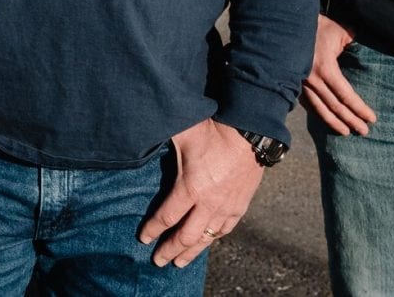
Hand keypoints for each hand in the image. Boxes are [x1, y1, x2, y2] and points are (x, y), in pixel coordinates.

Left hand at [136, 119, 263, 268]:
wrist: (251, 131)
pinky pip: (224, 230)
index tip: (143, 238)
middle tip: (158, 261)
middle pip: (185, 237)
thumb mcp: (184, 134)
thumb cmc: (214, 130)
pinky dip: (212, 239)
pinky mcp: (240, 206)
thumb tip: (144, 136)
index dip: (152, 230)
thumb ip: (163, 140)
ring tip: (179, 262)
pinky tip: (206, 242)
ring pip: (206, 239)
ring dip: (191, 252)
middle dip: (169, 250)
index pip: (166, 217)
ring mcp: (226, 207)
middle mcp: (208, 203)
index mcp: (191, 187)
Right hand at [302, 13, 377, 135]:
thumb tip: (371, 52)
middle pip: (335, 107)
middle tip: (364, 131)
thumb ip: (355, 43)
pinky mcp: (295, 82)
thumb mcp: (341, 31)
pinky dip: (319, 114)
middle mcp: (312, 79)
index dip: (359, 109)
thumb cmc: (319, 25)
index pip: (346, 95)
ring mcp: (301, 83)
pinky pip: (308, 103)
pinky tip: (328, 120)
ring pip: (319, 109)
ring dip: (334, 123)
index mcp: (325, 68)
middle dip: (351, 120)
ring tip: (347, 132)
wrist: (290, 23)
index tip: (372, 118)